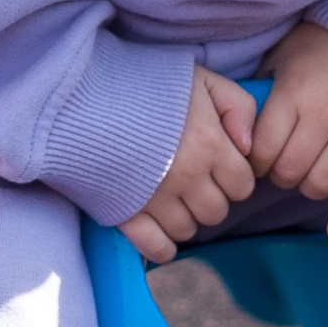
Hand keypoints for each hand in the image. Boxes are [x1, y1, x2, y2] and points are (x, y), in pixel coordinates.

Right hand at [121, 66, 256, 266]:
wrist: (78, 93)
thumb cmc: (142, 81)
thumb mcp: (200, 78)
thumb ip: (237, 105)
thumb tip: (249, 148)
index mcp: (209, 144)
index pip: (242, 185)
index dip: (234, 176)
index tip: (218, 165)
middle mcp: (186, 176)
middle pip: (217, 212)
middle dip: (210, 197)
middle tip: (193, 179)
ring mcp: (155, 199)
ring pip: (188, 230)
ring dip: (185, 217)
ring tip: (171, 196)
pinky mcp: (124, 213)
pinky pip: (156, 248)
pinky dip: (162, 246)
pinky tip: (160, 232)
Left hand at [250, 23, 327, 243]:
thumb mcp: (287, 54)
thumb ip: (263, 88)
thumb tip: (238, 124)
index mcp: (296, 93)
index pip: (264, 149)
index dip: (256, 162)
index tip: (260, 159)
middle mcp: (326, 115)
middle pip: (289, 171)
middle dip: (280, 176)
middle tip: (284, 166)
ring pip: (322, 184)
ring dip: (309, 188)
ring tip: (308, 176)